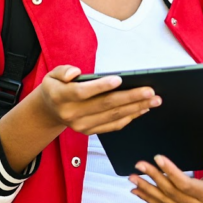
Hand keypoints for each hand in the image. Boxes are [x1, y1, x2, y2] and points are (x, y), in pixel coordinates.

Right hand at [36, 65, 160, 134]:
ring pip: (112, 116)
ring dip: (136, 108)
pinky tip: (142, 108)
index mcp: (61, 97)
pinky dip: (129, 118)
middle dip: (130, 97)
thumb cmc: (56, 88)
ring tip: (153, 100)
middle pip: (104, 105)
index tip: (119, 79)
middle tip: (150, 91)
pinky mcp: (90, 131)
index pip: (82, 92)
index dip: (101, 86)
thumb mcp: (52, 74)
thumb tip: (75, 73)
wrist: (49, 111)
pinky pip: (113, 125)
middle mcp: (71, 114)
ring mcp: (81, 125)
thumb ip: (63, 71)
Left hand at [128, 154, 202, 202]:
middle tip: (139, 164)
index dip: (170, 171)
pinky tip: (137, 191)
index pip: (184, 184)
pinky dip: (148, 198)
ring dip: (146, 189)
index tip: (158, 157)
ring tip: (132, 178)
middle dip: (153, 177)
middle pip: (170, 192)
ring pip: (163, 201)